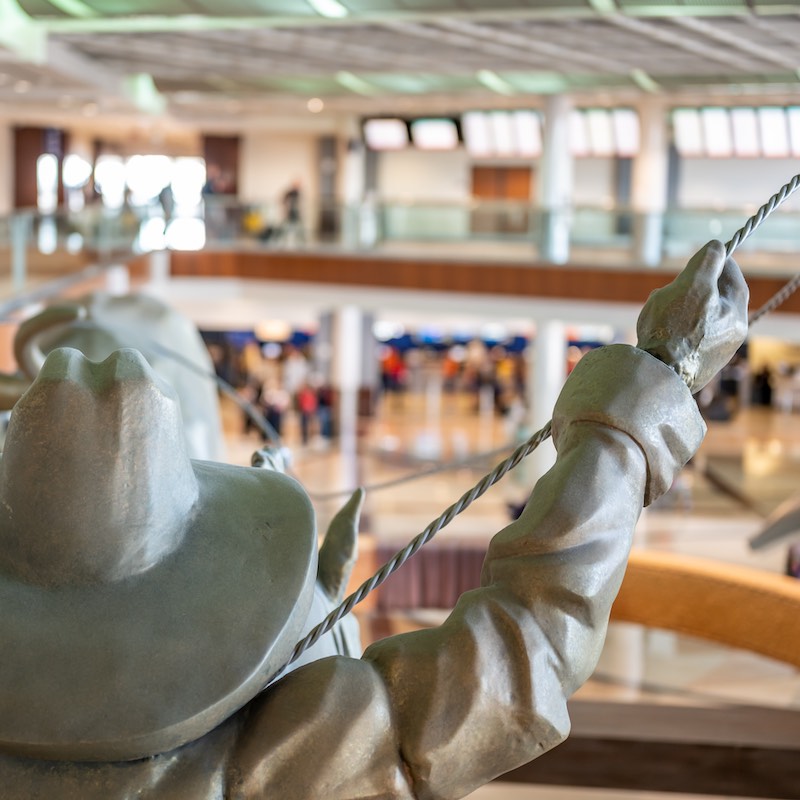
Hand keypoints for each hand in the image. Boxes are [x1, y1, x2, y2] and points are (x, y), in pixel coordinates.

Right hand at [636, 240, 748, 393]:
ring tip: (657, 312)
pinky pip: (682, 338)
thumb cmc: (674, 329)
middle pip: (712, 298)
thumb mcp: (692, 285)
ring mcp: (710, 353)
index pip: (732, 277)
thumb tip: (716, 247)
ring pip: (694, 318)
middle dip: (690, 288)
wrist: (654, 376)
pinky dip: (670, 329)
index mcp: (736, 315)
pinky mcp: (691, 366)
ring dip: (676, 309)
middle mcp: (729, 336)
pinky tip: (655, 333)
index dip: (716, 262)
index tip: (700, 256)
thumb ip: (707, 262)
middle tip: (672, 286)